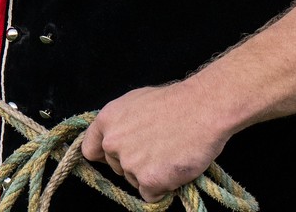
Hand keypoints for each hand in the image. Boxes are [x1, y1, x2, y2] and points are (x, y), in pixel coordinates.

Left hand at [79, 83, 232, 201]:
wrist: (204, 108)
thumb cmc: (177, 102)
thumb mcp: (137, 101)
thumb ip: (120, 123)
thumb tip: (115, 140)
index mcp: (107, 120)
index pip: (91, 150)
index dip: (105, 156)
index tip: (119, 157)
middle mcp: (113, 142)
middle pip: (117, 168)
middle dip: (135, 163)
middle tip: (159, 148)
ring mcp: (129, 163)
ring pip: (135, 181)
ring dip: (151, 175)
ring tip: (171, 153)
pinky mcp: (149, 180)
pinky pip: (151, 195)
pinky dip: (164, 187)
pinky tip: (175, 167)